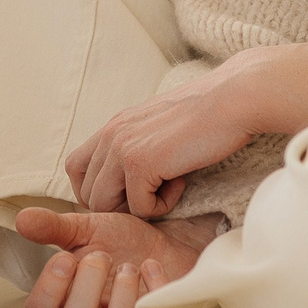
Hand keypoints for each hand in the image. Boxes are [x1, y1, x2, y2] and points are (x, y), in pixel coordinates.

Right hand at [15, 207, 219, 307]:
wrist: (168, 243)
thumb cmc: (122, 242)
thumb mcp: (85, 229)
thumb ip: (53, 227)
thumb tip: (22, 219)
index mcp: (68, 298)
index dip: (47, 291)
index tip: (66, 259)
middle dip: (90, 280)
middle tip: (103, 255)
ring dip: (122, 293)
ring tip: (130, 266)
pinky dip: (153, 286)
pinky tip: (151, 266)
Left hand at [64, 61, 262, 217]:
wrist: (233, 99)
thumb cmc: (206, 115)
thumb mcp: (158, 126)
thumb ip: (137, 144)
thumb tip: (130, 178)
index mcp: (113, 126)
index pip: (75, 168)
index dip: (98, 189)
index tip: (131, 192)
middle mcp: (111, 134)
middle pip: (87, 193)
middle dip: (118, 205)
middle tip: (152, 194)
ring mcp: (122, 148)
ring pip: (104, 204)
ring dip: (137, 208)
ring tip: (167, 188)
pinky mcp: (141, 163)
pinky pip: (138, 208)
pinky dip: (161, 207)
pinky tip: (181, 183)